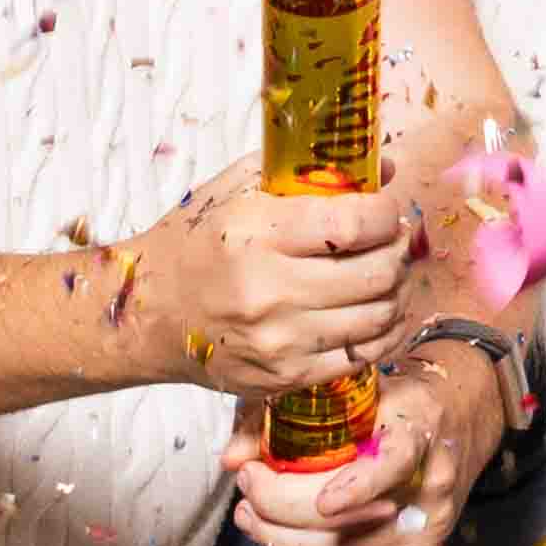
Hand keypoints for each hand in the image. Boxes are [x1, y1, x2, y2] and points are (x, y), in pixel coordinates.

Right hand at [106, 159, 420, 402]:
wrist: (147, 314)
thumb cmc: (195, 244)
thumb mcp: (236, 188)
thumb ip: (307, 172)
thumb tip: (386, 168)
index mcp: (257, 235)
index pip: (355, 224)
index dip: (386, 213)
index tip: (385, 208)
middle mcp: (268, 292)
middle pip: (376, 273)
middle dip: (398, 251)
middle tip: (394, 241)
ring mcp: (278, 341)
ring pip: (378, 318)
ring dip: (398, 293)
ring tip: (391, 275)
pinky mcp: (284, 377)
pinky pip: (361, 357)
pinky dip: (382, 334)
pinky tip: (377, 314)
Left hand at [222, 333, 508, 545]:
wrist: (464, 407)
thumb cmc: (398, 395)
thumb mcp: (353, 385)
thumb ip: (285, 412)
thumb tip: (231, 458)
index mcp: (416, 429)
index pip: (393, 463)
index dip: (353, 484)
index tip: (306, 487)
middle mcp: (425, 482)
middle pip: (348, 516)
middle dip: (280, 505)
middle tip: (247, 483)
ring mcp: (426, 522)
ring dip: (287, 541)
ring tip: (251, 517)